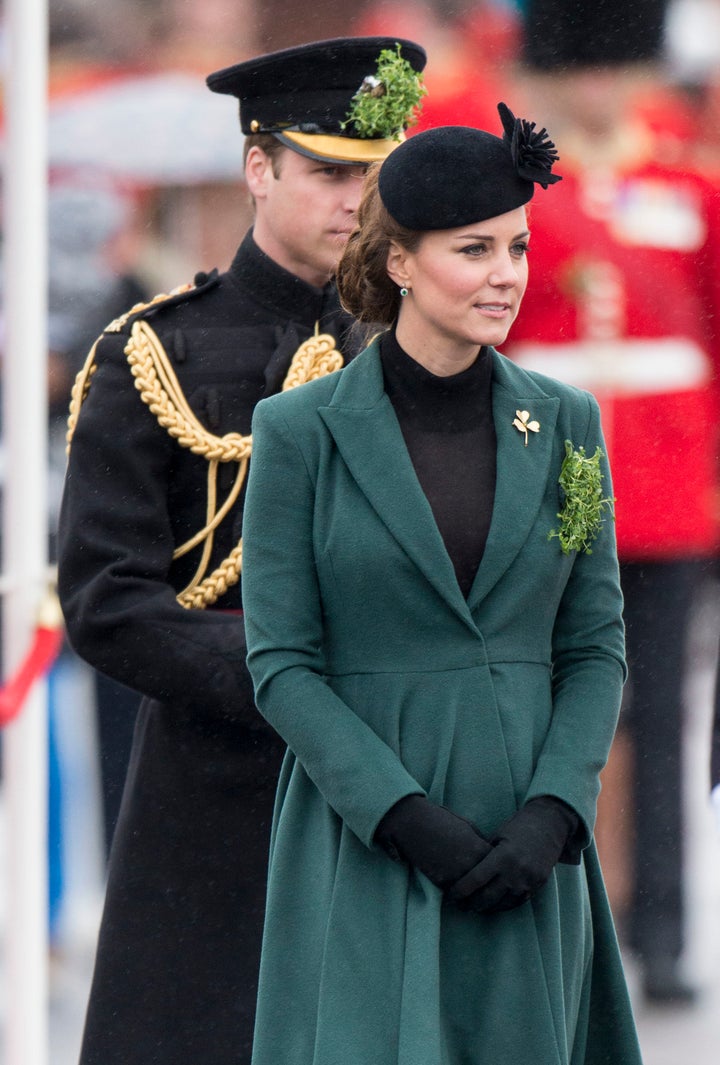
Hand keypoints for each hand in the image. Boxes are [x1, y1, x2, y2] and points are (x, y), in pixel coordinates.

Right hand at [375, 794, 491, 888]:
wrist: (413, 822)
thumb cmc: (440, 819)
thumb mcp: (466, 826)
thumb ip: (479, 841)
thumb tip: (488, 852)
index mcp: (479, 847)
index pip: (498, 869)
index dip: (496, 873)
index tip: (494, 877)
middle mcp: (470, 862)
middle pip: (487, 886)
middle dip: (487, 890)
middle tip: (487, 896)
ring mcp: (456, 873)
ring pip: (472, 895)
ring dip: (472, 899)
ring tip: (473, 902)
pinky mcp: (441, 880)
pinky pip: (454, 895)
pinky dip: (456, 897)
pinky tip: (457, 898)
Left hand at [449, 796, 579, 913]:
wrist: (550, 825)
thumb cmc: (518, 826)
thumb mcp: (498, 837)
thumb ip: (485, 855)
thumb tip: (465, 871)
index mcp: (502, 856)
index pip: (476, 880)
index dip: (460, 891)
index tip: (450, 895)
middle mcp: (515, 872)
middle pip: (487, 897)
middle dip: (471, 904)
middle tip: (460, 905)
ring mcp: (528, 881)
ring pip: (502, 904)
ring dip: (487, 908)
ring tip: (474, 907)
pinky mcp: (537, 885)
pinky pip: (518, 902)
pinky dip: (504, 905)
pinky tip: (494, 905)